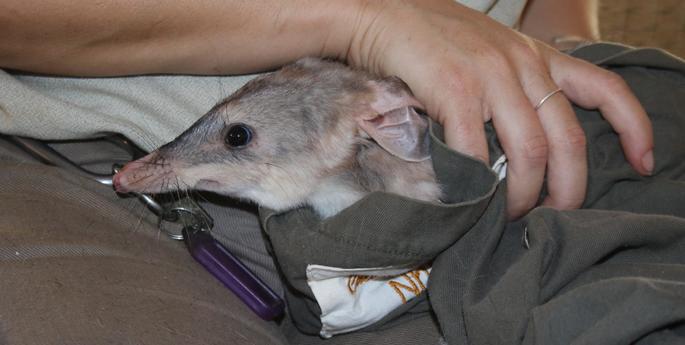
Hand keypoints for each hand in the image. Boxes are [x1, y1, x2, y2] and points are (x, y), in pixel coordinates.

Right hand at [346, 0, 652, 218]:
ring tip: (510, 215)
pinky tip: (469, 196)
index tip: (643, 162)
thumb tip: (523, 147)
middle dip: (568, 190)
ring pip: (530, 152)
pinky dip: (476, 183)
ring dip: (523, 195)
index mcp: (537, 56)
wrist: (383, 12)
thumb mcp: (490, 51)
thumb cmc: (433, 36)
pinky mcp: (454, 90)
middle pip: (568, 140)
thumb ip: (514, 86)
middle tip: (554, 216)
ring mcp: (490, 76)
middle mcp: (523, 65)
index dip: (634, 128)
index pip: (604, 88)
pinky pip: (476, 151)